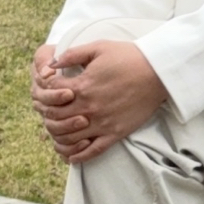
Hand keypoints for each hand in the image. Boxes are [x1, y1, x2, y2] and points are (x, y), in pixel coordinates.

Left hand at [30, 39, 168, 163]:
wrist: (158, 72)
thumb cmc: (129, 57)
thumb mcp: (98, 47)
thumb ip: (71, 54)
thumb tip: (50, 63)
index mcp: (82, 86)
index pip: (50, 92)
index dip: (45, 89)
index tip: (50, 86)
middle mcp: (88, 108)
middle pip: (55, 117)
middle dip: (48, 113)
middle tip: (50, 109)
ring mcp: (101, 123)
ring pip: (68, 138)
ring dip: (58, 135)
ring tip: (58, 130)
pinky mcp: (115, 134)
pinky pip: (92, 151)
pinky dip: (78, 156)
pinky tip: (72, 156)